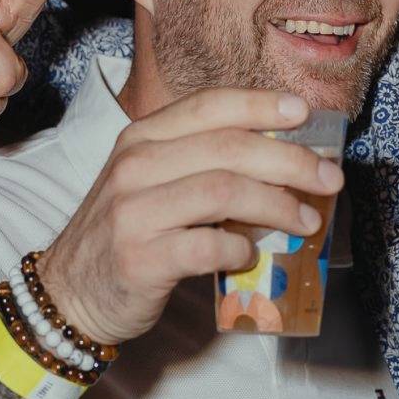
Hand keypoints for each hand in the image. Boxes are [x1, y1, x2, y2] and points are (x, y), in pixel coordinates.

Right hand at [35, 88, 343, 343]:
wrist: (70, 293)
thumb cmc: (126, 234)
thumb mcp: (152, 182)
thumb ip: (202, 164)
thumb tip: (284, 161)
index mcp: (142, 138)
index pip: (209, 106)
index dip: (261, 105)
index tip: (304, 113)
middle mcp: (135, 166)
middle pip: (229, 148)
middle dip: (291, 161)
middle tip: (329, 178)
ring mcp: (134, 211)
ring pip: (224, 192)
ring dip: (278, 205)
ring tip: (307, 221)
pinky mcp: (141, 259)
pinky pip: (207, 246)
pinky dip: (240, 250)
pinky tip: (251, 256)